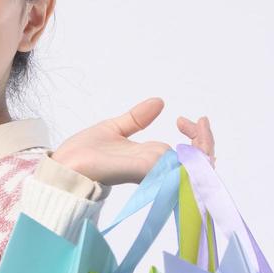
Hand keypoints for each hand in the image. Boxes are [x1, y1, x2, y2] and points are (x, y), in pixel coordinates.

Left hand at [51, 97, 216, 186]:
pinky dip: (193, 159)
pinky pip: (179, 170)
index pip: (187, 154)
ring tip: (199, 127)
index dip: (197, 136)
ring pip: (195, 169)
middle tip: (200, 122)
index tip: (183, 120)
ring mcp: (153, 170)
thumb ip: (137, 118)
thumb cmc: (85, 153)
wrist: (66, 164)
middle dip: (207, 141)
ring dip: (205, 148)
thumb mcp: (116, 128)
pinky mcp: (145, 169)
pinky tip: (190, 142)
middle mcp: (156, 167)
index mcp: (151, 158)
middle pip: (198, 164)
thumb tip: (159, 102)